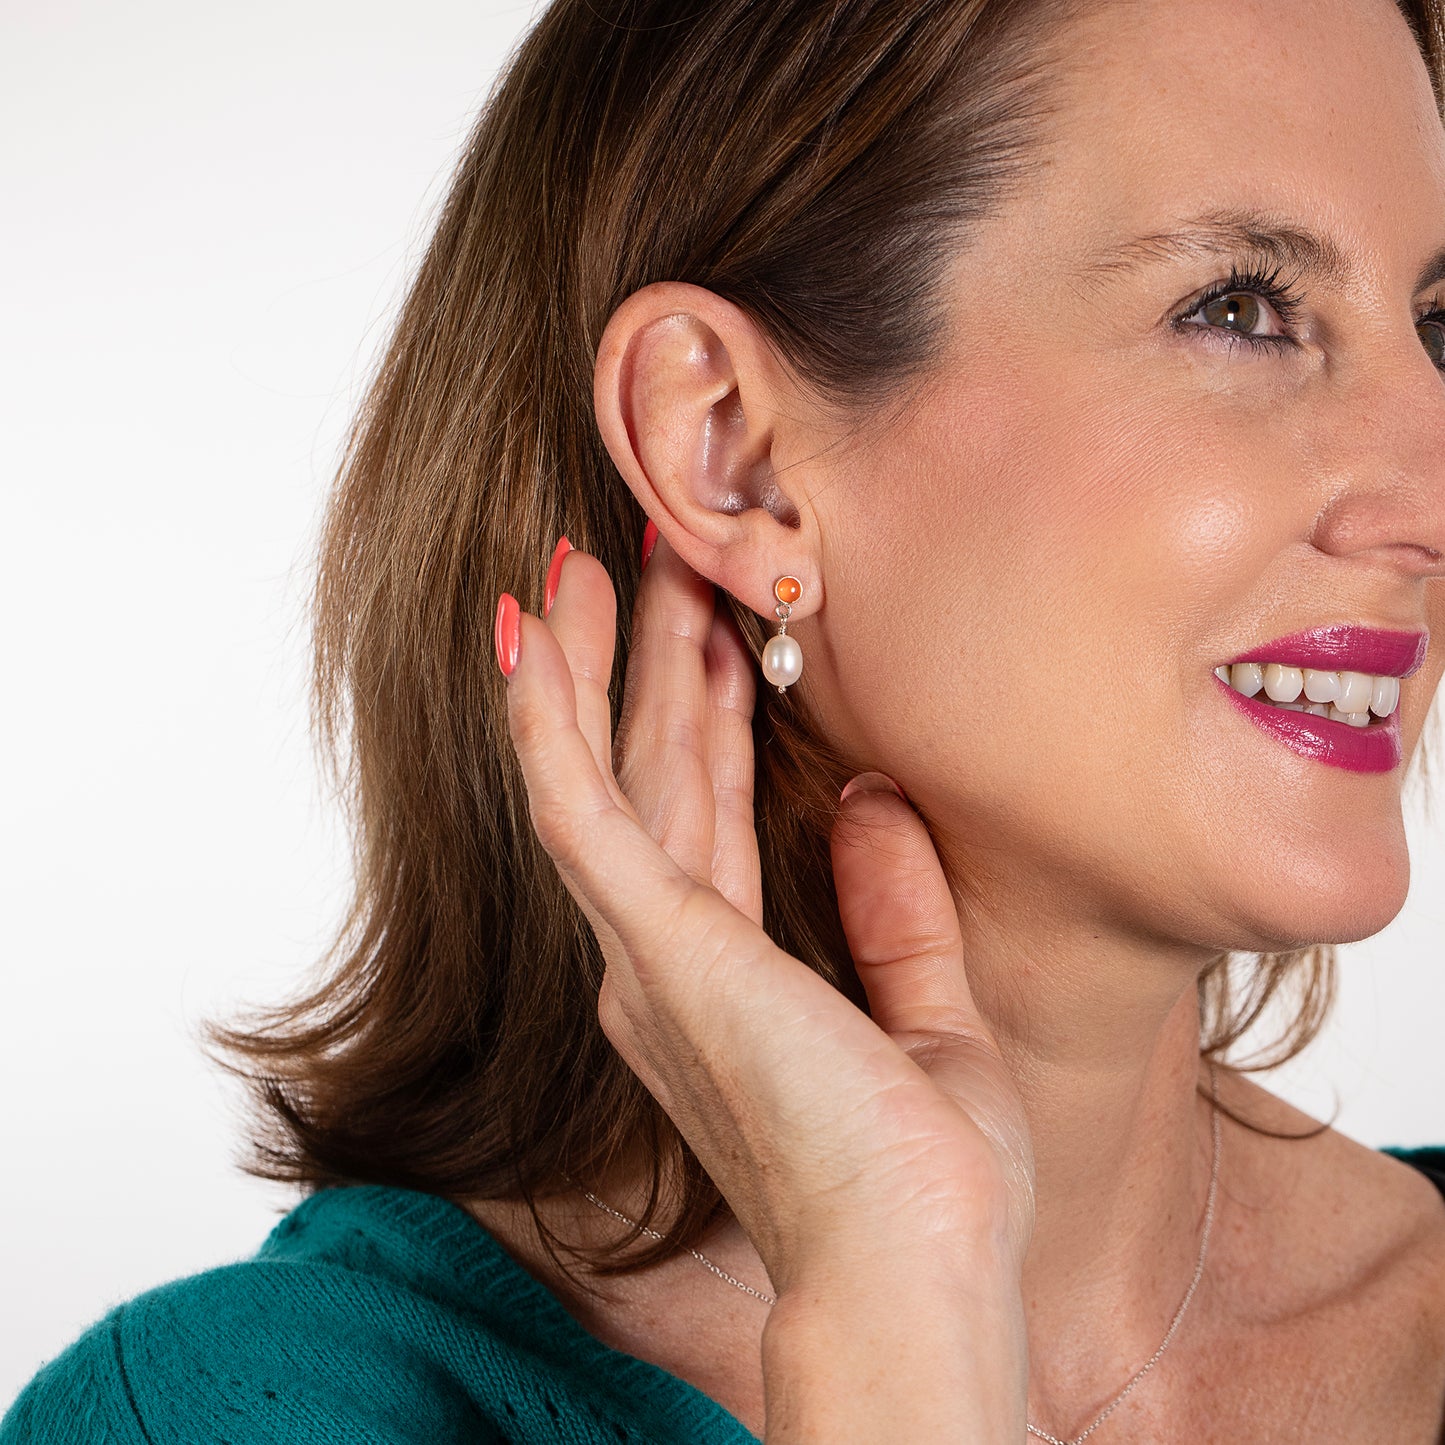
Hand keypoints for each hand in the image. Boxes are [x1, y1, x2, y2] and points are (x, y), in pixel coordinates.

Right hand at [495, 529, 1035, 1295]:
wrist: (913, 1273)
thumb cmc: (920, 1179)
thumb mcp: (927, 1009)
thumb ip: (891, 905)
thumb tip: (867, 801)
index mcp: (718, 977)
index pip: (702, 812)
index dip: (702, 711)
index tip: (716, 625)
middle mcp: (662, 958)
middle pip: (652, 770)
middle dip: (648, 657)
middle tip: (652, 554)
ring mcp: (647, 949)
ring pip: (607, 767)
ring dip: (591, 660)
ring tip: (586, 561)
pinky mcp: (653, 941)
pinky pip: (579, 803)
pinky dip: (549, 716)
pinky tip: (531, 634)